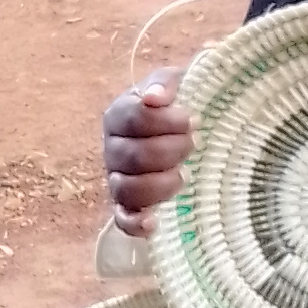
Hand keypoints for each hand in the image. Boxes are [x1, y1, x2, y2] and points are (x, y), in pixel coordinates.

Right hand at [102, 64, 193, 236]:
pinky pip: (122, 219)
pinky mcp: (126, 206)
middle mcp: (112, 149)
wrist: (180, 131)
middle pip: (133, 156)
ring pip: (127, 189)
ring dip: (159, 184)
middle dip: (171, 151)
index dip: (165, 121)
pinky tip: (152, 224)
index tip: (192, 120)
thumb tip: (155, 98)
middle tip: (194, 143)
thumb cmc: (176, 107)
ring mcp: (117, 179)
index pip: (134, 118)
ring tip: (183, 175)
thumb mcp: (174, 84)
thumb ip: (165, 83)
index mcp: (119, 115)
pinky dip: (134, 223)